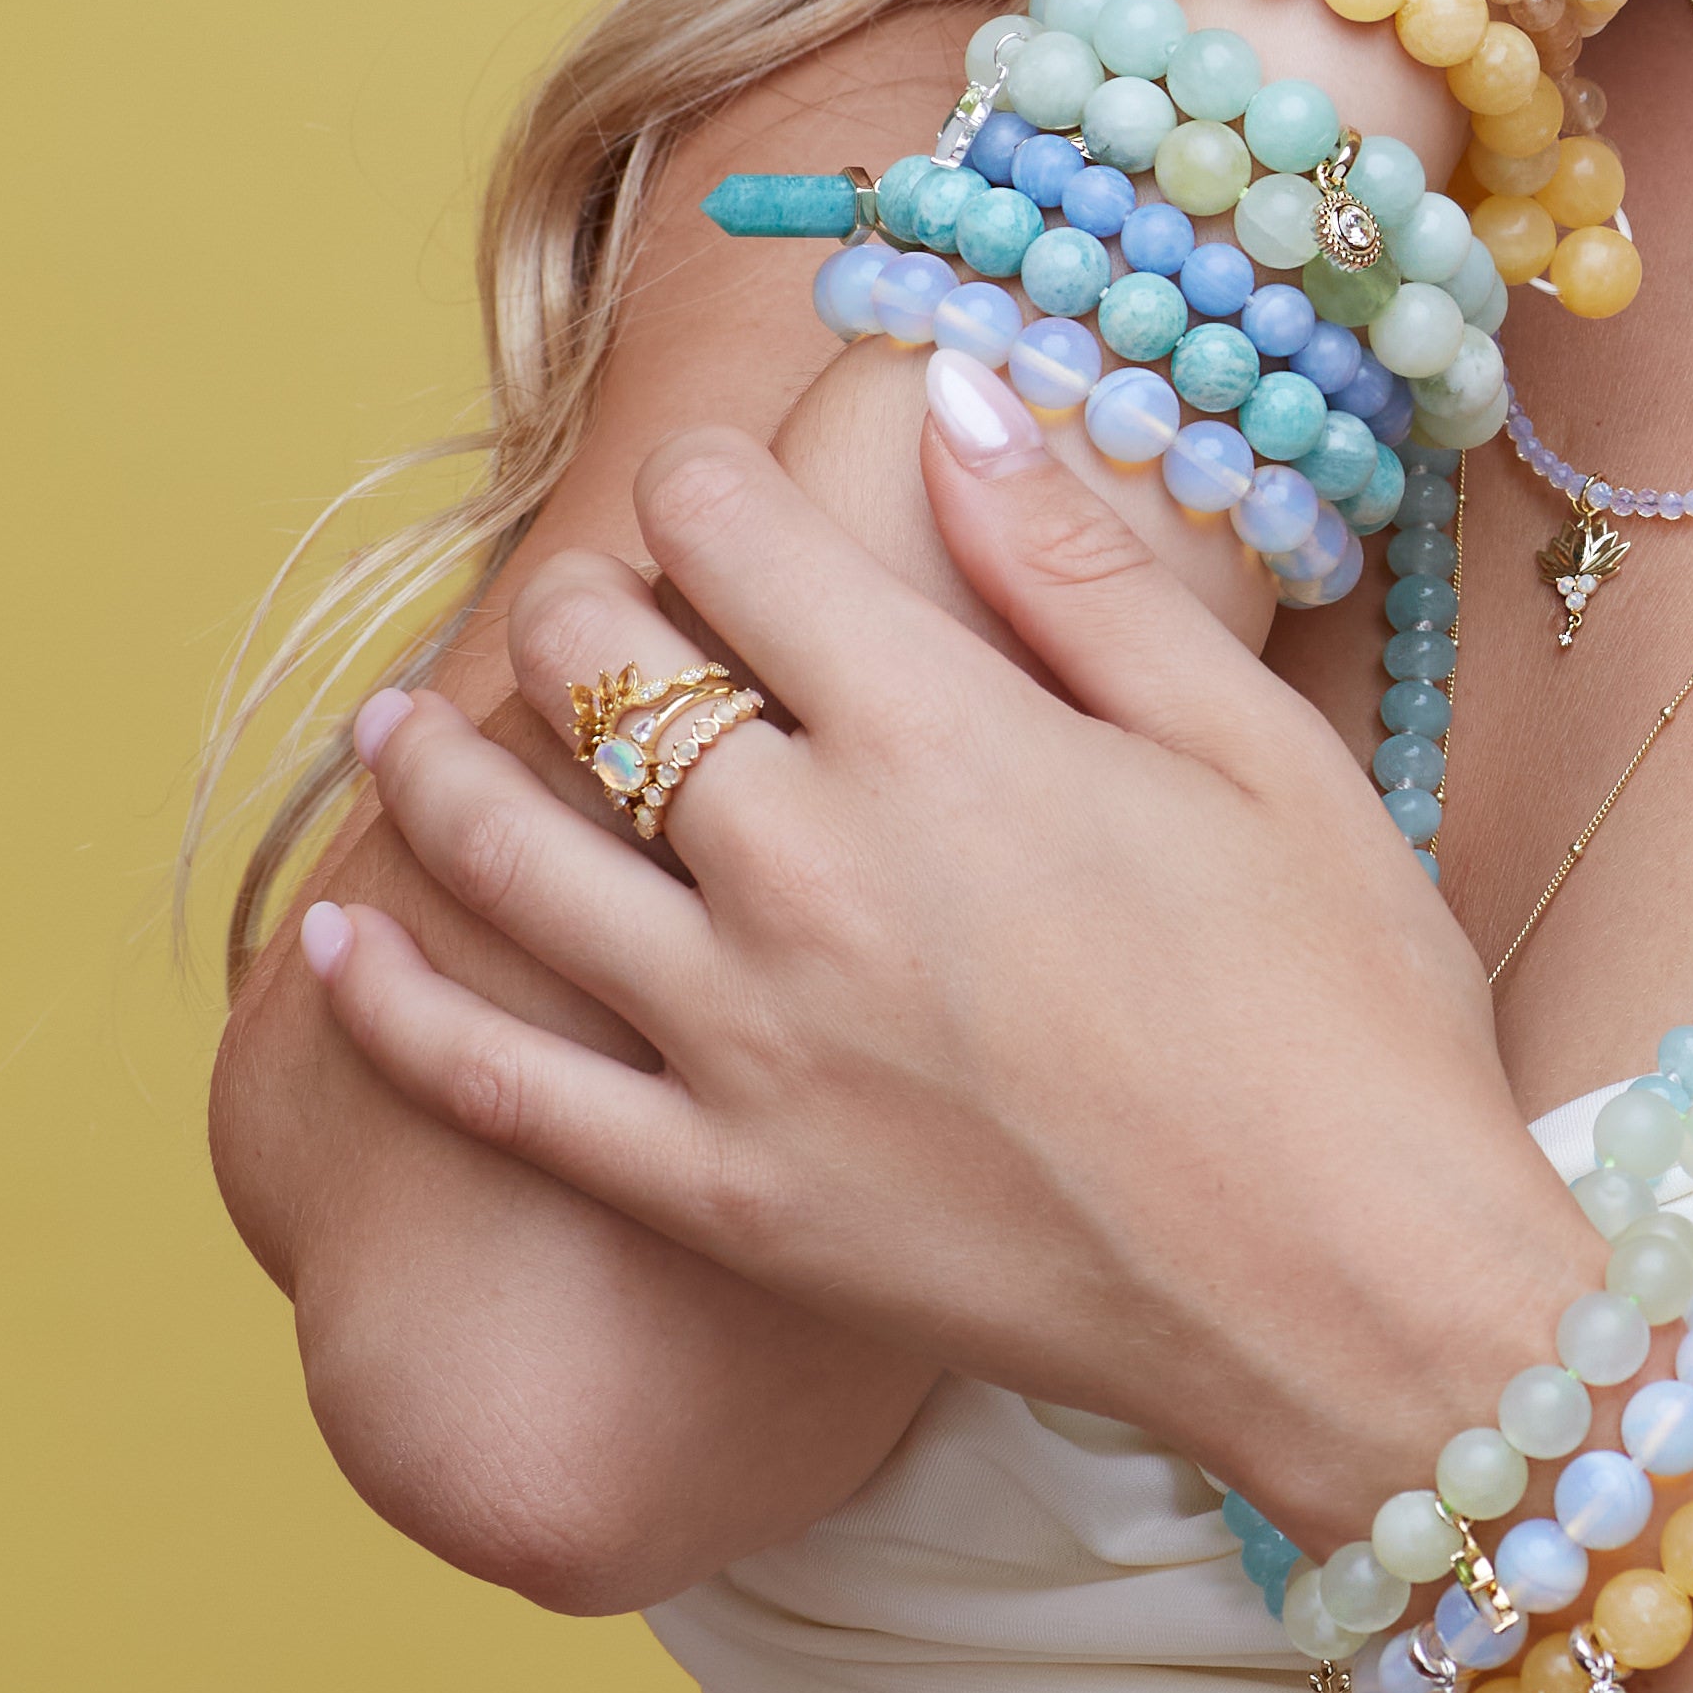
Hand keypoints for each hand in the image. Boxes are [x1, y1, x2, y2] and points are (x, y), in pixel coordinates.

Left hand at [305, 401, 1594, 1525]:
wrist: (1355, 1294)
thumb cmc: (1346, 1009)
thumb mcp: (1256, 747)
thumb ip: (1078, 568)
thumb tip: (952, 398)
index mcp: (946, 738)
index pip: (743, 542)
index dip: (709, 483)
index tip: (710, 481)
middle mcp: (812, 871)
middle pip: (612, 682)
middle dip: (585, 608)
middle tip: (590, 598)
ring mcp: (747, 1042)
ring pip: (523, 858)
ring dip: (444, 768)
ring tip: (402, 725)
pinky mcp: (723, 1192)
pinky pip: (504, 1088)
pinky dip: (400, 1008)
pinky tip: (338, 941)